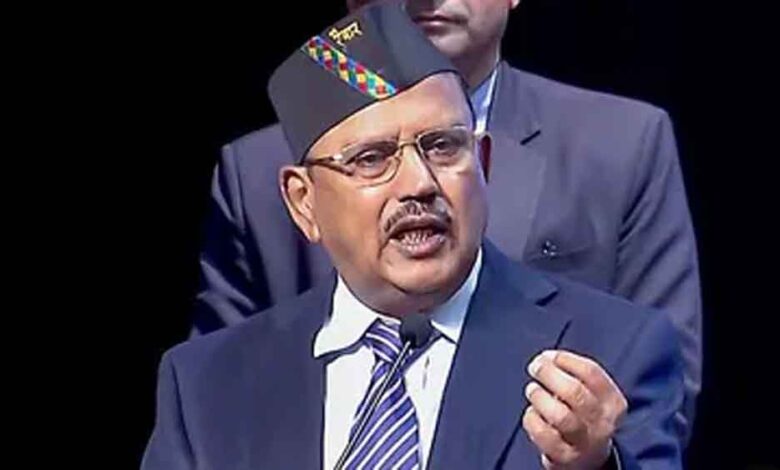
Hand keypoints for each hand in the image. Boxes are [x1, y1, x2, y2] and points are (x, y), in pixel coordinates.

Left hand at [522, 350, 627, 468]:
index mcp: (613, 403)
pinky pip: (544, 435)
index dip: (565, 359)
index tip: (548, 355)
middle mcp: (603, 424)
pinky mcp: (565, 457)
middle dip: (549, 374)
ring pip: (561, 416)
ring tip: (532, 389)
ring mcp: (585, 443)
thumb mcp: (592, 396)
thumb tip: (545, 359)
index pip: (591, 373)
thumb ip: (573, 376)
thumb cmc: (584, 417)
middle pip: (575, 392)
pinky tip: (531, 412)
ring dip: (540, 397)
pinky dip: (532, 419)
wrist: (589, 461)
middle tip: (535, 366)